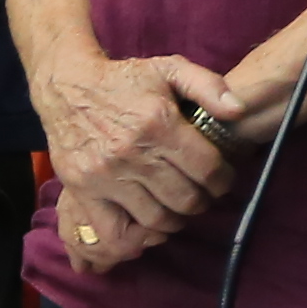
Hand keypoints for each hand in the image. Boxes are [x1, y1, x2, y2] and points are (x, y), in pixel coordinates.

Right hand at [38, 52, 230, 271]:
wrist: (67, 86)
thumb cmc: (124, 79)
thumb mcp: (170, 68)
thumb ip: (209, 86)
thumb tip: (239, 111)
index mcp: (158, 122)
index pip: (207, 169)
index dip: (223, 180)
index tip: (222, 180)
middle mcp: (132, 152)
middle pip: (185, 199)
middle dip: (202, 202)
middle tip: (201, 195)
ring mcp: (106, 175)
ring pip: (156, 219)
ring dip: (175, 220)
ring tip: (177, 208)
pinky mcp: (83, 190)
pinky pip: (115, 233)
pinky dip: (138, 239)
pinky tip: (148, 227)